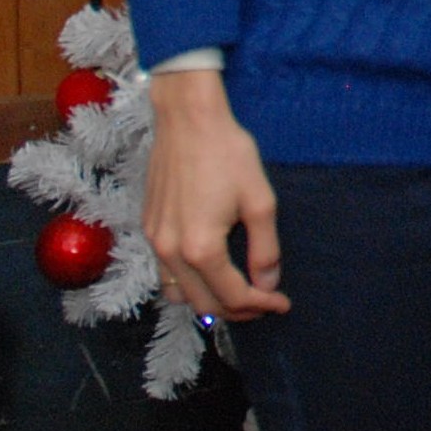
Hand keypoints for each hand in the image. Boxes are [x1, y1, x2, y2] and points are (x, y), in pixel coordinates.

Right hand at [144, 70, 289, 320]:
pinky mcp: (148, 228)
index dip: (261, 306)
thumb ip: (264, 248)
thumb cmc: (228, 153)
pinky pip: (165, 274)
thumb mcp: (259, 199)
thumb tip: (267, 285)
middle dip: (237, 310)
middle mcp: (171, 253)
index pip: (232, 296)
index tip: (282, 302)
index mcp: (201, 248)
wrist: (188, 120)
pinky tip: (207, 270)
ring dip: (208, 302)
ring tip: (236, 291)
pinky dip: (187, 284)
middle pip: (204, 304)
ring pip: (179, 294)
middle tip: (263, 302)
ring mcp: (155, 242)